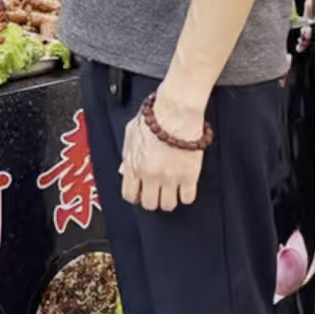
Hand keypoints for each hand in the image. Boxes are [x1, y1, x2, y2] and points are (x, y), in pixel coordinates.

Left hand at [120, 90, 205, 211]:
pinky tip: (185, 185)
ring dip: (170, 198)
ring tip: (172, 188)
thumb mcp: (131, 132)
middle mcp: (151, 174)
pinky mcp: (190, 175)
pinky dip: (186, 195)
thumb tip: (125, 170)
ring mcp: (171, 177)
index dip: (135, 195)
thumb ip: (127, 155)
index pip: (129, 195)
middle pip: (150, 204)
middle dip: (153, 198)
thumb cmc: (156, 115)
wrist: (177, 109)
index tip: (141, 192)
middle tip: (157, 190)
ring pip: (169, 205)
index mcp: (134, 164)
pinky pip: (188, 198)